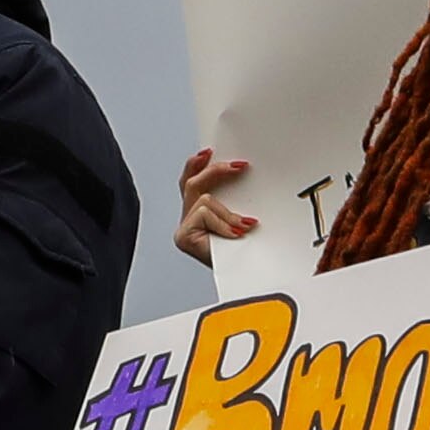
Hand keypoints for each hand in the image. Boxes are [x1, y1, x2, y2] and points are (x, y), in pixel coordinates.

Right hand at [175, 149, 258, 265]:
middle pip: (192, 184)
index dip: (197, 165)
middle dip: (215, 171)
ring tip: (244, 227)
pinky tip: (234, 235)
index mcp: (198, 216)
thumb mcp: (240, 220)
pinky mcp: (183, 237)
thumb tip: (240, 173)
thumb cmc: (245, 254)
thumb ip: (233, 202)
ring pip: (204, 200)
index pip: (192, 183)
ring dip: (227, 214)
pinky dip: (223, 223)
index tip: (209, 152)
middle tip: (239, 166)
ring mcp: (184, 230)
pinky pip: (204, 214)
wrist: (245, 278)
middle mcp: (187, 221)